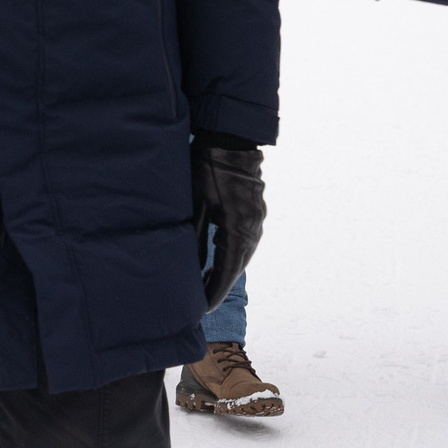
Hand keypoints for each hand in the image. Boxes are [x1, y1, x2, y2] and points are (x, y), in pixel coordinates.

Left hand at [193, 139, 265, 309]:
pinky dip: (231, 254)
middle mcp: (253, 228)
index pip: (226, 271)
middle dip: (219, 285)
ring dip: (226, 270)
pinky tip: (219, 259)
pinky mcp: (255, 211)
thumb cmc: (207, 167)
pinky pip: (244, 241)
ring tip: (206, 285)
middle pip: (236, 266)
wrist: (230, 138)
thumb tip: (190, 268)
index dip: (214, 292)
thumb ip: (194, 237)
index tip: (202, 309)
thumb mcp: (195, 203)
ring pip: (242, 254)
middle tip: (200, 303)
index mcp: (238, 228)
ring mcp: (257, 219)